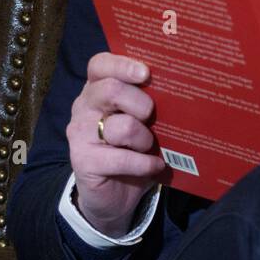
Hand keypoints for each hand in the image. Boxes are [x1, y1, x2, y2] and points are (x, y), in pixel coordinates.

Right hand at [67, 52, 165, 237]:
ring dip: (144, 139)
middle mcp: (84, 106)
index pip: (100, 65)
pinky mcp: (83, 161)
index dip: (123, 65)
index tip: (146, 74)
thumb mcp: (141, 120)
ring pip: (121, 126)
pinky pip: (121, 158)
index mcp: (97, 88)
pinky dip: (145, 164)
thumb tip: (179, 85)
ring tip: (149, 147)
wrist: (113, 194)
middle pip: (111, 90)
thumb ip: (148, 100)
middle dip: (141, 103)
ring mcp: (80, 133)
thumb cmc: (133, 147)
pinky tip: (155, 166)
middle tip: (152, 117)